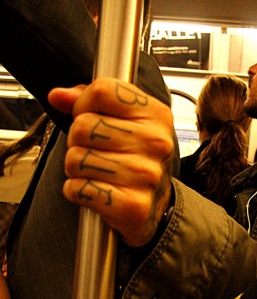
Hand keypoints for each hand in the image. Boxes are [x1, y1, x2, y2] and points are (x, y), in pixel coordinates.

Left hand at [48, 79, 173, 246]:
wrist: (156, 207)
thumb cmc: (136, 160)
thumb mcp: (123, 122)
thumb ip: (89, 103)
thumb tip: (58, 96)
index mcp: (156, 115)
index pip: (103, 91)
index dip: (84, 104)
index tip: (91, 117)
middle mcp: (155, 143)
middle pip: (83, 126)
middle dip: (77, 141)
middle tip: (94, 152)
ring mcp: (145, 175)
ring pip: (76, 159)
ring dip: (76, 168)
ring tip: (96, 173)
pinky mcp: (132, 205)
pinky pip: (79, 189)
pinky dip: (77, 191)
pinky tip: (94, 192)